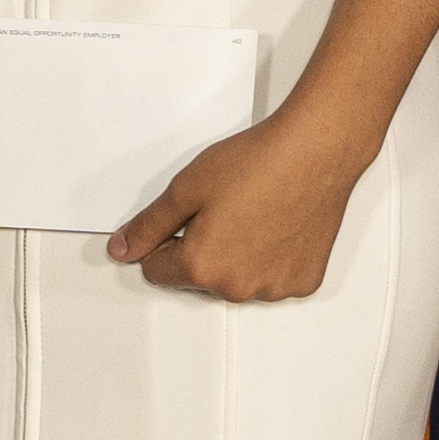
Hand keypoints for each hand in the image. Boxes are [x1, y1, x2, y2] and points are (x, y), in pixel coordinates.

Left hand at [111, 108, 362, 305]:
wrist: (316, 151)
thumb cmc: (258, 163)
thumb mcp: (185, 188)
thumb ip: (148, 225)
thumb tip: (122, 249)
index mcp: (201, 268)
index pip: (156, 270)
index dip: (164, 240)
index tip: (187, 216)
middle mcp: (238, 288)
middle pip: (198, 279)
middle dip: (202, 249)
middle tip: (226, 209)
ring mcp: (274, 288)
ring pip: (237, 280)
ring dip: (238, 257)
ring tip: (255, 215)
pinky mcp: (303, 281)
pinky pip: (273, 279)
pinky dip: (272, 259)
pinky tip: (279, 226)